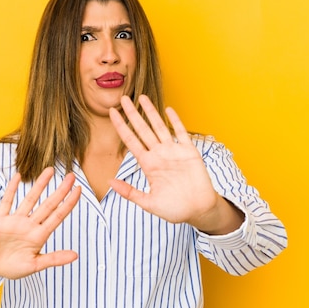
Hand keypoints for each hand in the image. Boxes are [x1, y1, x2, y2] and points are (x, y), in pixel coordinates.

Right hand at [0, 168, 80, 282]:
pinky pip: (7, 202)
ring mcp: (15, 220)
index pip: (58, 216)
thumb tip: (75, 256)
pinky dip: (12, 189)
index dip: (69, 203)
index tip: (79, 190)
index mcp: (39, 235)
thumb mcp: (34, 265)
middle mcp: (30, 225)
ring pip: (30, 199)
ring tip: (50, 170)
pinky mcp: (0, 220)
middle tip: (71, 176)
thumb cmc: (12, 267)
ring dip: (40, 185)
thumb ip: (53, 259)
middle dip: (60, 190)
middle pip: (48, 204)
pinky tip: (18, 176)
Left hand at [109, 95, 235, 231]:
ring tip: (141, 97)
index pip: (130, 141)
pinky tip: (168, 109)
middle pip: (142, 129)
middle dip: (132, 114)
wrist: (198, 210)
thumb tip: (110, 182)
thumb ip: (129, 192)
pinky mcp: (189, 152)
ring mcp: (174, 152)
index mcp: (148, 165)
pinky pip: (181, 132)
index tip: (111, 113)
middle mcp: (159, 155)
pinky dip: (175, 121)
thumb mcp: (148, 203)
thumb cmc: (175, 209)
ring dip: (151, 112)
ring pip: (159, 127)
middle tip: (122, 98)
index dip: (120, 126)